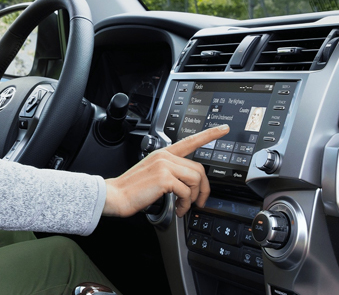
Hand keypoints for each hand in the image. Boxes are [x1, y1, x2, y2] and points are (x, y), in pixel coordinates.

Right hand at [104, 124, 229, 217]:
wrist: (116, 195)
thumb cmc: (132, 188)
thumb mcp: (152, 174)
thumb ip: (169, 172)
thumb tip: (187, 184)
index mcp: (162, 153)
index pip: (190, 141)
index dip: (209, 134)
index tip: (223, 129)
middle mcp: (165, 156)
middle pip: (198, 168)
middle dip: (203, 187)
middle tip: (199, 201)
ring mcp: (164, 165)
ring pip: (195, 179)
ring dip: (193, 197)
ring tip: (185, 206)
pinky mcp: (165, 178)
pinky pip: (186, 191)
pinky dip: (185, 204)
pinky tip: (179, 209)